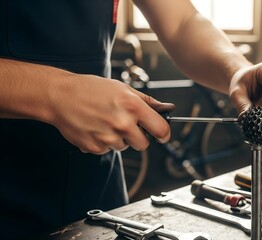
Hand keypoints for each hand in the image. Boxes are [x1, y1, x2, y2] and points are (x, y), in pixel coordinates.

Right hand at [48, 74, 173, 153]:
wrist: (60, 96)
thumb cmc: (91, 89)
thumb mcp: (123, 88)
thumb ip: (148, 101)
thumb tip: (167, 108)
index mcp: (133, 106)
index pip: (160, 129)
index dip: (164, 134)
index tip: (163, 135)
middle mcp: (122, 123)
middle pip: (144, 144)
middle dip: (139, 137)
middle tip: (126, 125)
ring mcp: (108, 137)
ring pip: (124, 147)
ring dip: (119, 138)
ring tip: (105, 121)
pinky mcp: (95, 147)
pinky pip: (107, 150)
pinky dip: (103, 142)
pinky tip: (95, 127)